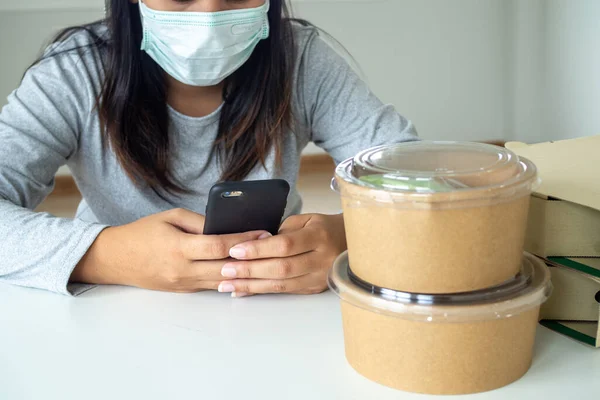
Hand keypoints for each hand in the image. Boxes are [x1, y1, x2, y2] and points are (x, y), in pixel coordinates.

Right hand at [71, 208, 269, 292]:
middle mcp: (183, 270)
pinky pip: (212, 285)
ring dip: (245, 272)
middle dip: (252, 258)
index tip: (263, 232)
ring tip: (265, 258)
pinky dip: (229, 278)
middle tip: (274, 247)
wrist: (115, 259)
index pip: (219, 246)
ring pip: (223, 281)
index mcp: (178, 249)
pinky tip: (245, 269)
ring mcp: (184, 284)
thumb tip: (226, 226)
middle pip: (226, 268)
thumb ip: (199, 222)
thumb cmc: (142, 233)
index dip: (244, 240)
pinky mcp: (184, 290)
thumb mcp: (170, 217)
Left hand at [217, 214, 346, 296]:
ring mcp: (319, 277)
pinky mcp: (314, 289)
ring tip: (226, 285)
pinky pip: (284, 292)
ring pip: (281, 284)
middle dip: (250, 270)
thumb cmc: (323, 227)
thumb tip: (252, 245)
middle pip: (281, 268)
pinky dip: (260, 291)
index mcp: (319, 236)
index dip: (259, 249)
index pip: (285, 245)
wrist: (352, 243)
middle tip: (224, 270)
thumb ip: (281, 231)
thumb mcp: (306, 220)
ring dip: (250, 285)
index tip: (235, 250)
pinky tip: (241, 291)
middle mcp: (321, 259)